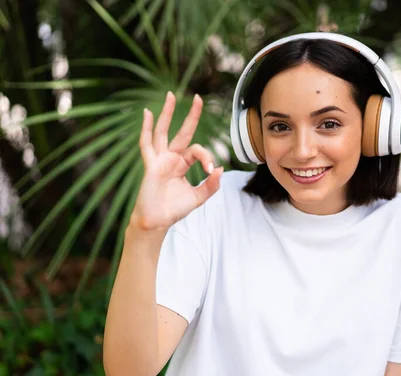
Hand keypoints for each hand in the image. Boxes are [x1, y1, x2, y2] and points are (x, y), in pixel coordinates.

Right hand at [130, 92, 222, 230]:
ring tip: (171, 95)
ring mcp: (159, 159)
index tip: (211, 170)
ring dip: (167, 113)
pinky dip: (147, 128)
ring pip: (163, 131)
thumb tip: (221, 169)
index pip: (197, 150)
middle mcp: (171, 158)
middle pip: (182, 132)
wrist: (156, 222)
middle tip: (198, 98)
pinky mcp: (150, 164)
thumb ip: (211, 185)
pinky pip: (147, 144)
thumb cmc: (174, 209)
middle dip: (191, 115)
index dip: (207, 156)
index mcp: (182, 164)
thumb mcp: (198, 198)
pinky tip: (148, 113)